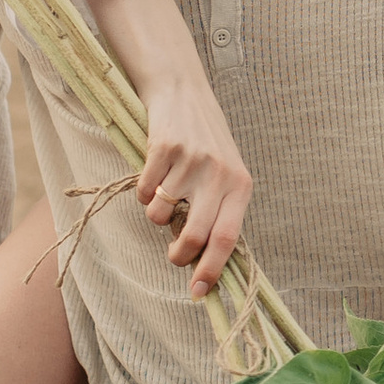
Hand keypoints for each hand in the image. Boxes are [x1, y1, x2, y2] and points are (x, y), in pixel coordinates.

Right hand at [87, 0, 254, 296]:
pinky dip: (143, 192)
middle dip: (179, 255)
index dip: (212, 270)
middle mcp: (219, 174)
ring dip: (157, 214)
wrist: (182, 91)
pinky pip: (144, 192)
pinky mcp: (164, 148)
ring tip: (165, 193)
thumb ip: (219, 213)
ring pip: (161, 215)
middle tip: (174, 256)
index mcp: (240, 185)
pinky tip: (153, 173)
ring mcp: (191, 161)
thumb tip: (205, 263)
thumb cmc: (205, 143)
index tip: (198, 292)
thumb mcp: (225, 175)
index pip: (228, 239)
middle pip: (194, 236)